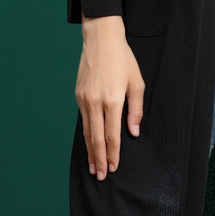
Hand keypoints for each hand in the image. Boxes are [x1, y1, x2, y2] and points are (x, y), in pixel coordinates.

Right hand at [75, 13, 144, 179]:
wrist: (101, 39)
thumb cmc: (122, 59)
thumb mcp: (136, 82)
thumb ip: (135, 109)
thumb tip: (133, 132)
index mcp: (112, 100)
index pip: (112, 135)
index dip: (113, 154)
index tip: (113, 167)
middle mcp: (95, 102)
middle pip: (96, 139)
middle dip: (99, 159)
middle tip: (100, 176)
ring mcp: (84, 99)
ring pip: (87, 132)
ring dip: (90, 151)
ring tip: (92, 167)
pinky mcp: (78, 95)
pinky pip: (83, 120)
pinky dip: (86, 135)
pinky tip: (89, 143)